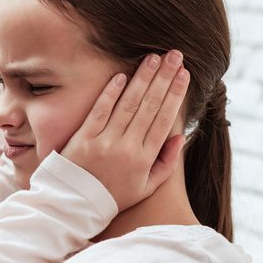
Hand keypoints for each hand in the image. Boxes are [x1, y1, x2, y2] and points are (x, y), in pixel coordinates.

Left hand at [62, 50, 189, 210]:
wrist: (77, 206)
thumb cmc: (114, 196)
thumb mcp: (146, 187)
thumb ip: (166, 163)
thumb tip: (181, 136)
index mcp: (145, 158)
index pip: (165, 119)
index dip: (176, 94)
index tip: (185, 74)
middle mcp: (127, 147)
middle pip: (150, 106)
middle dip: (164, 78)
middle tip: (175, 56)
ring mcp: (105, 141)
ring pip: (128, 104)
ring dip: (142, 78)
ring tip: (153, 57)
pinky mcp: (84, 137)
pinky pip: (100, 110)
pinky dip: (111, 92)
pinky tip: (122, 75)